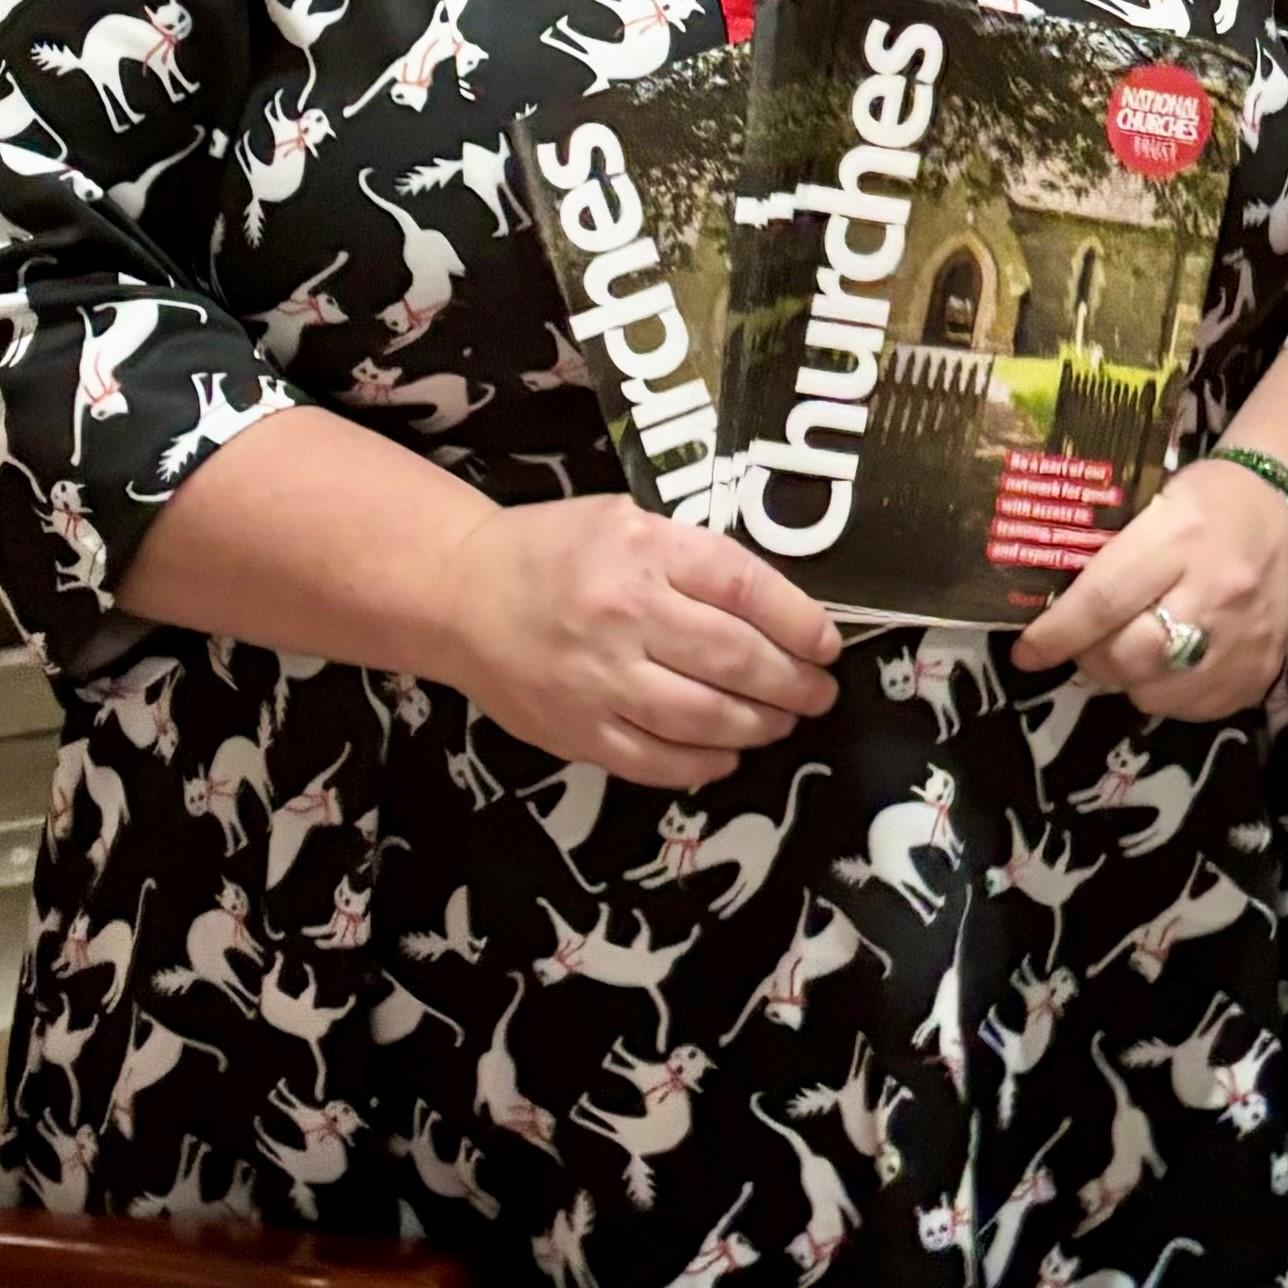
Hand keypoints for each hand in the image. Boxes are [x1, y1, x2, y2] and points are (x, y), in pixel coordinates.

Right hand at [442, 497, 843, 784]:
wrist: (459, 597)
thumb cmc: (554, 553)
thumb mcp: (629, 524)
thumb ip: (694, 561)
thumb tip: (779, 613)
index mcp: (644, 551)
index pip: (746, 589)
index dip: (800, 623)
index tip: (827, 645)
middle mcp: (625, 615)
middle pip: (737, 660)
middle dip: (794, 685)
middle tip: (818, 694)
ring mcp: (599, 680)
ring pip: (705, 718)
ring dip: (760, 727)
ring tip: (782, 722)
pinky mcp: (578, 732)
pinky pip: (658, 760)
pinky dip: (704, 763)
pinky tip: (727, 754)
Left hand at [1013, 455, 1287, 720]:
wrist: (1283, 510)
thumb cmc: (1205, 501)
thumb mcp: (1151, 504)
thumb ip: (1108, 557)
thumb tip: (1051, 611)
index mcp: (1181, 536)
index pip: (1104, 601)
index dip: (1058, 634)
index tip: (1027, 652)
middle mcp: (1217, 591)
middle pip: (1130, 657)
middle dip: (1093, 660)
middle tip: (1087, 646)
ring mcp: (1245, 638)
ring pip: (1158, 693)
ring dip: (1131, 680)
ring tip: (1134, 651)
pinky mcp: (1262, 670)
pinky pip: (1194, 708)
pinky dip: (1169, 694)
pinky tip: (1170, 666)